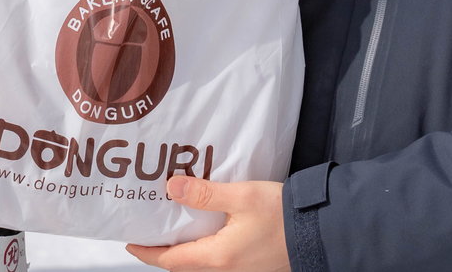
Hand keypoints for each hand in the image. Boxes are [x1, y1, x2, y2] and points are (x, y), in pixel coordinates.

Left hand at [126, 176, 289, 271]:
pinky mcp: (252, 268)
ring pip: (200, 267)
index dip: (147, 253)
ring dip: (183, 253)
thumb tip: (171, 188)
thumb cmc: (283, 215)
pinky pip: (217, 264)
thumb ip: (205, 194)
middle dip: (163, 253)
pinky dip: (202, 252)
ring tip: (172, 230)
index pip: (170, 261)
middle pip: (183, 267)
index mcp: (217, 258)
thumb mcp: (242, 196)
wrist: (322, 232)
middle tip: (148, 233)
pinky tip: (204, 232)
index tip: (130, 243)